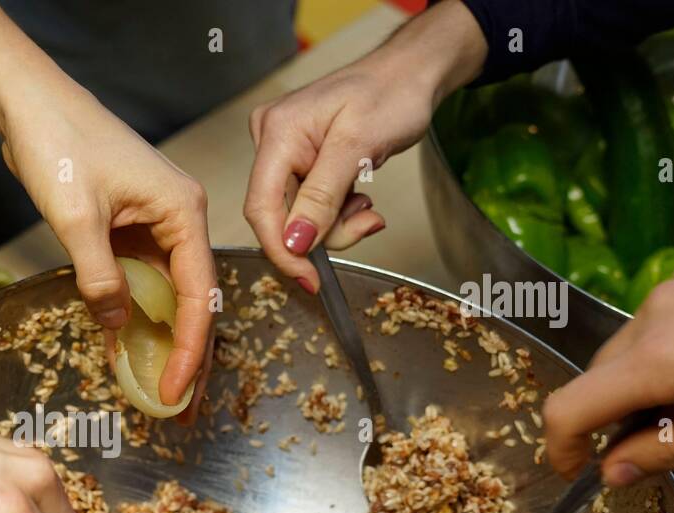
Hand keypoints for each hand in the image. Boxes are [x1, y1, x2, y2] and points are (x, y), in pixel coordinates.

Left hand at [0, 83, 216, 422]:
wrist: (29, 103)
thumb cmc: (60, 142)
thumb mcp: (77, 219)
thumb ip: (100, 278)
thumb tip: (115, 323)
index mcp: (182, 212)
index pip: (198, 295)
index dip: (189, 349)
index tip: (174, 389)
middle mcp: (178, 220)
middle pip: (192, 300)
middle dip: (186, 355)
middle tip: (177, 406)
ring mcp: (154, 225)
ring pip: (166, 296)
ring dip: (159, 340)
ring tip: (156, 388)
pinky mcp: (128, 229)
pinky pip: (138, 282)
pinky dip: (132, 315)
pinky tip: (122, 349)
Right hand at [243, 0, 485, 290]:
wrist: (412, 73)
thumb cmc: (392, 92)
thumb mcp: (359, 146)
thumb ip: (322, 197)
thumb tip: (295, 243)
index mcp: (277, 132)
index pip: (262, 206)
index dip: (283, 249)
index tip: (310, 279)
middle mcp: (272, 142)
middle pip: (281, 215)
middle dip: (323, 232)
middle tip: (366, 223)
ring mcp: (285, 152)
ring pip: (299, 215)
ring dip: (336, 222)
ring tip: (367, 203)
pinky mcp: (300, 161)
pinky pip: (310, 204)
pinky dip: (337, 211)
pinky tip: (359, 195)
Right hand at [544, 244, 673, 482]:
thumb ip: (669, 451)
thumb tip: (611, 471)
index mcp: (659, 360)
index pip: (569, 409)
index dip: (561, 446)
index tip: (576, 468)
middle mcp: (657, 310)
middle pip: (602, 370)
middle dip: (618, 405)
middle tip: (668, 428)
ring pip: (637, 335)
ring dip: (652, 364)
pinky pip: (671, 301)